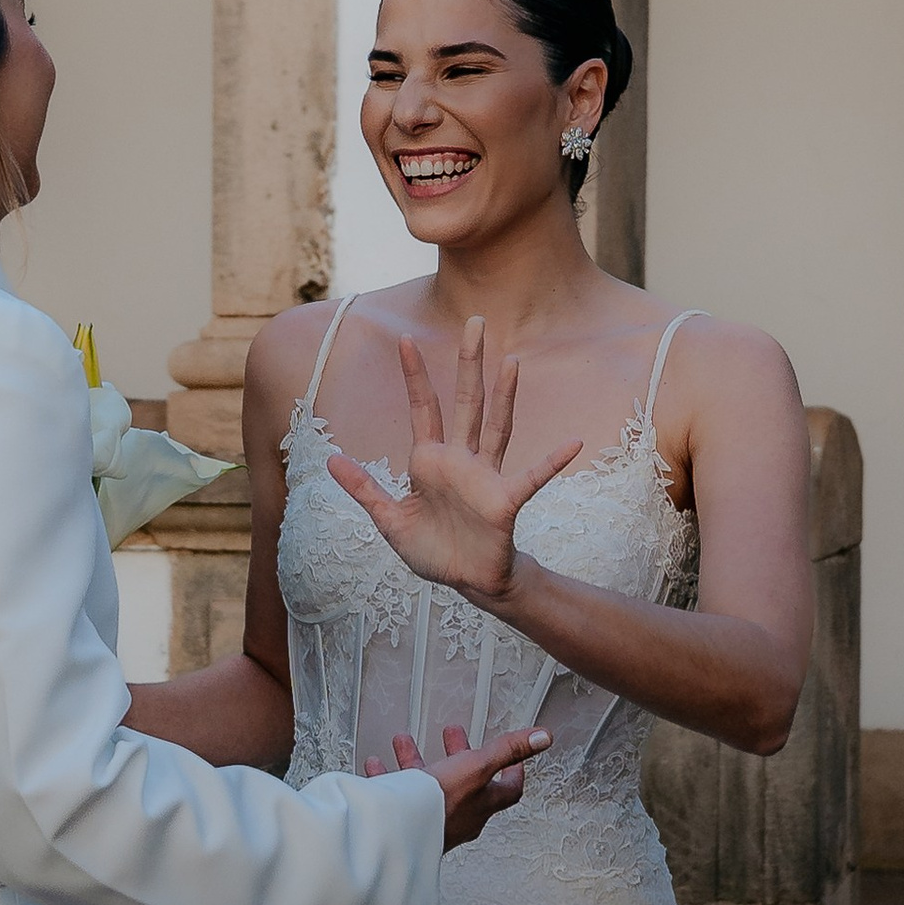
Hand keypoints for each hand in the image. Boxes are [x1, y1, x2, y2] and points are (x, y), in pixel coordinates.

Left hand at [325, 323, 581, 608]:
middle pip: (466, 402)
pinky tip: (572, 443)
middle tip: (475, 322)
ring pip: (496, 427)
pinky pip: (532, 477)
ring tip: (513, 361)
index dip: (415, 376)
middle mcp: (460, 460)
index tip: (405, 340)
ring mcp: (485, 477)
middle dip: (469, 364)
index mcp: (430, 462)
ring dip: (506, 396)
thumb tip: (331, 460)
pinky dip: (552, 461)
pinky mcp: (505, 500)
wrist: (467, 581)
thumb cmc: (433, 549)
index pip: (423, 408)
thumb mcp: (389, 520)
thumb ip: (364, 489)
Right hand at [365, 722, 549, 852]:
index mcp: (482, 803)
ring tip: (405, 743)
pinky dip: (389, 778)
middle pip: (465, 782)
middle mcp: (461, 815)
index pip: (509, 789)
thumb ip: (508, 750)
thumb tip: (543, 737)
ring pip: (428, 786)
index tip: (512, 757)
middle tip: (453, 736)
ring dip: (417, 761)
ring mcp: (434, 821)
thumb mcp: (478, 766)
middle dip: (459, 754)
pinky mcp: (408, 823)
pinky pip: (399, 796)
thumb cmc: (441, 806)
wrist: (398, 833)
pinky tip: (377, 766)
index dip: (514, 770)